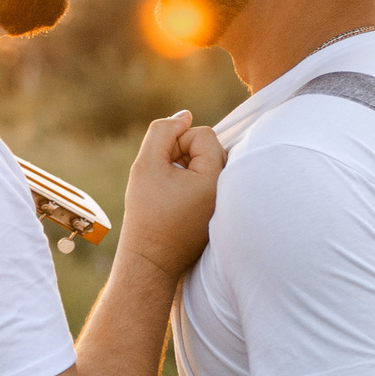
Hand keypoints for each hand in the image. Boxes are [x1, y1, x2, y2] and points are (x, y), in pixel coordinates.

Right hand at [117, 110, 224, 280]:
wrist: (151, 259)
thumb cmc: (147, 213)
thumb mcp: (147, 164)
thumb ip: (163, 131)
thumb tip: (184, 116)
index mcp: (215, 178)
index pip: (203, 134)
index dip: (176, 142)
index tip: (162, 165)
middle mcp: (227, 190)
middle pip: (209, 147)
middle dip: (183, 154)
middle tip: (163, 177)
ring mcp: (225, 203)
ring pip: (207, 164)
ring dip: (186, 168)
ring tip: (167, 190)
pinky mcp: (218, 212)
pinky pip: (208, 183)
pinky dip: (190, 184)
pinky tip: (174, 202)